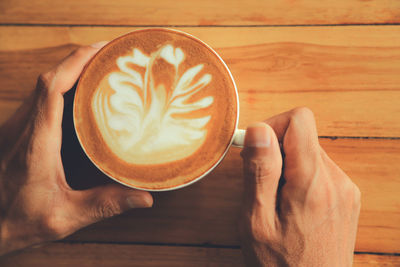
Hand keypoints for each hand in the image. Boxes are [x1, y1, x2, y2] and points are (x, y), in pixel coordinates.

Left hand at [0, 43, 152, 255]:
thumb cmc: (18, 221)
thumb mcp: (64, 217)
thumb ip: (104, 205)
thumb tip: (143, 198)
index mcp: (37, 144)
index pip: (52, 89)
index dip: (75, 64)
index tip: (99, 51)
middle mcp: (24, 130)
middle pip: (48, 79)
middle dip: (78, 60)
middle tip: (109, 55)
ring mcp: (18, 129)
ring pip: (42, 86)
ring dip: (69, 70)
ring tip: (100, 67)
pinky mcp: (19, 134)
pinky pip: (40, 98)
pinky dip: (61, 85)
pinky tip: (79, 91)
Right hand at [239, 108, 360, 266]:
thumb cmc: (280, 265)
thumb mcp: (257, 221)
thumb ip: (260, 172)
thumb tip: (259, 129)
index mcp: (313, 183)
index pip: (300, 119)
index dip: (272, 125)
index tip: (256, 150)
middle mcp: (336, 180)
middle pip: (302, 135)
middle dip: (275, 151)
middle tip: (260, 183)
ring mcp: (345, 188)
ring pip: (308, 152)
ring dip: (286, 166)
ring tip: (275, 199)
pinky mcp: (346, 196)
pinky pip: (318, 169)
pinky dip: (299, 177)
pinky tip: (290, 205)